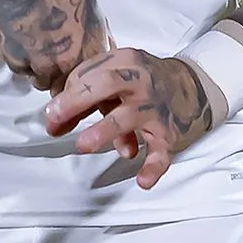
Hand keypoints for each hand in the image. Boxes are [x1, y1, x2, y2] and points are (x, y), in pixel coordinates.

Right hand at [0, 0, 109, 90]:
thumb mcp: (95, 15)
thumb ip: (99, 41)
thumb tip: (105, 57)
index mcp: (91, 52)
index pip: (88, 87)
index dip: (77, 82)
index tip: (70, 76)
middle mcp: (69, 62)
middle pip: (62, 87)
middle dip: (56, 75)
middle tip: (48, 50)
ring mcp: (43, 63)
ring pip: (39, 79)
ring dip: (36, 66)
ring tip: (35, 38)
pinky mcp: (18, 59)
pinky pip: (19, 68)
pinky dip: (18, 56)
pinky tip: (22, 33)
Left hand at [43, 49, 211, 188]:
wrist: (193, 85)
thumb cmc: (142, 80)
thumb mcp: (116, 74)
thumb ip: (83, 94)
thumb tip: (53, 122)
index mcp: (125, 61)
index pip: (92, 74)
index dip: (67, 94)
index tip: (49, 113)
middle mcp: (141, 82)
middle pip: (108, 84)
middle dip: (78, 101)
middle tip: (55, 120)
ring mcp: (155, 109)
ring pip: (130, 118)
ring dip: (105, 131)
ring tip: (84, 145)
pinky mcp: (169, 134)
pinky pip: (162, 152)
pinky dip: (153, 167)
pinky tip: (142, 181)